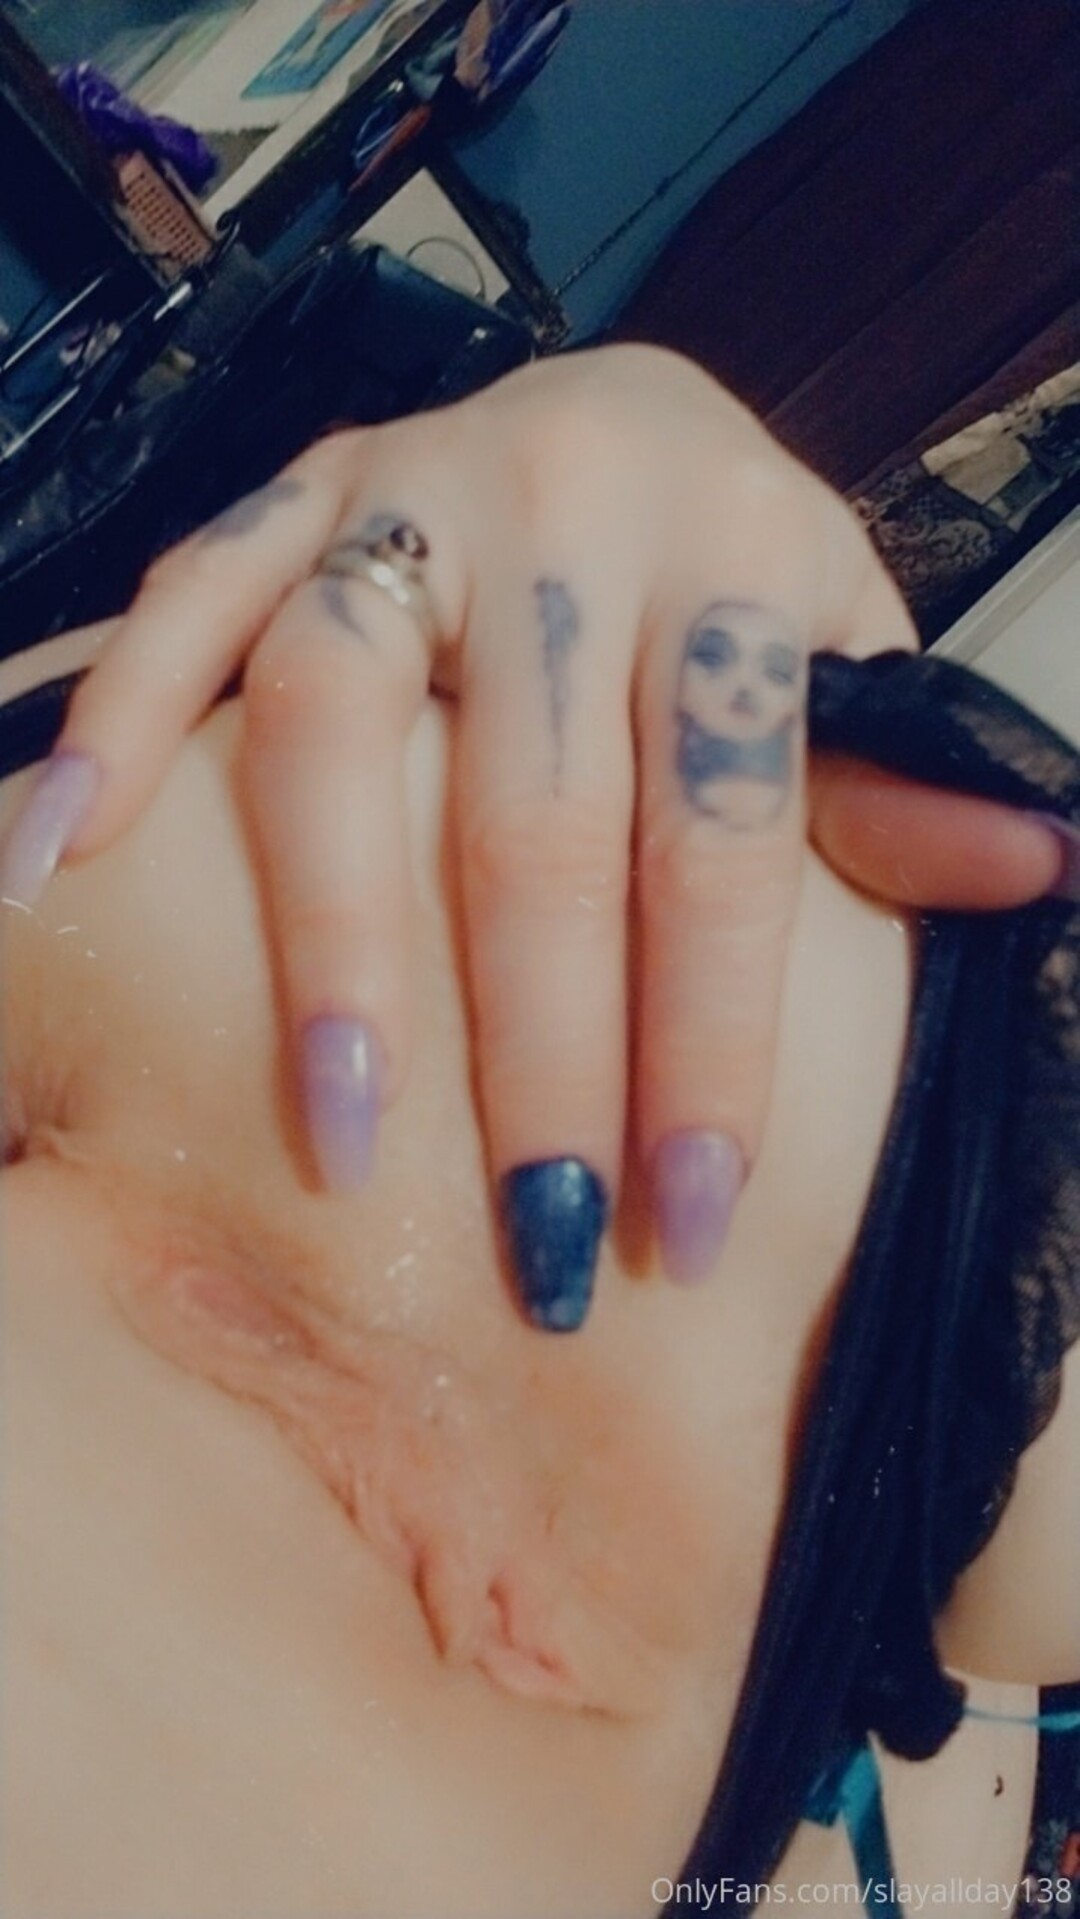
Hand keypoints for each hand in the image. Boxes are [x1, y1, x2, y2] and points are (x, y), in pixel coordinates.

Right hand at [0, 346, 1067, 1329]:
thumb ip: (897, 774)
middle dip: (538, 1045)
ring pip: (336, 708)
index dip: (712, 1037)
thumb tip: (1028, 871)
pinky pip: (188, 592)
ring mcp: (411, 483)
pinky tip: (60, 856)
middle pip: (537, 810)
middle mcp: (569, 502)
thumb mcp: (848, 657)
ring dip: (330, 927)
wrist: (629, 413)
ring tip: (337, 1122)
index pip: (727, 830)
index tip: (681, 1221)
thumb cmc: (739, 579)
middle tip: (533, 1239)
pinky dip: (117, 721)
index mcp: (742, 548)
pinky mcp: (294, 485)